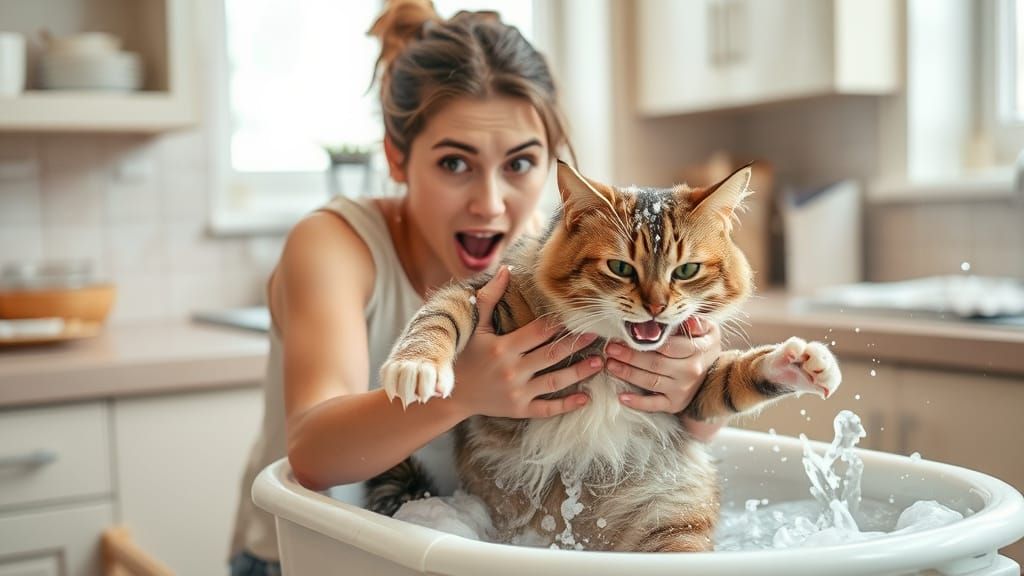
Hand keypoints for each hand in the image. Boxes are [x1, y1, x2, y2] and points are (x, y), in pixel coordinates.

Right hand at [449, 266, 602, 418]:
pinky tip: (585, 397)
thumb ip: (490, 298)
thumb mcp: (475, 327)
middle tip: (597, 335)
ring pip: (555, 382)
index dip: (559, 323)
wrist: (451, 395)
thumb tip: (506, 270)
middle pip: (552, 354)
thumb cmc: (465, 356)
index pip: (538, 331)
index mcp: (503, 347)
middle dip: (576, 344)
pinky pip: (547, 408)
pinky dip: (567, 405)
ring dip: (579, 372)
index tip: (577, 316)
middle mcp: (512, 370)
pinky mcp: (519, 409)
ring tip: (599, 362)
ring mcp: (517, 392)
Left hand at [606, 317, 721, 413]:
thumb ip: (697, 323)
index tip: (623, 336)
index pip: (667, 346)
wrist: (716, 377)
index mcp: (697, 350)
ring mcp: (682, 389)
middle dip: (629, 356)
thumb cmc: (704, 346)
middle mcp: (690, 371)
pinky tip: (622, 397)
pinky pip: (655, 404)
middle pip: (655, 363)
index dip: (644, 341)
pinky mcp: (675, 404)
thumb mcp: (709, 330)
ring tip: (610, 365)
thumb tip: (686, 320)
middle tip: (610, 349)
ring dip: (628, 374)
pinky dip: (638, 402)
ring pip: (651, 381)